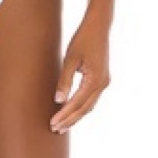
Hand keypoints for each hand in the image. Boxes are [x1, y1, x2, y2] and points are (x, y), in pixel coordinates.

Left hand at [49, 16, 111, 133]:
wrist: (99, 27)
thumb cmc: (82, 40)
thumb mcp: (70, 59)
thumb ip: (64, 80)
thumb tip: (58, 100)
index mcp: (94, 80)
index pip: (77, 104)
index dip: (64, 115)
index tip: (52, 123)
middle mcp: (102, 84)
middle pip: (84, 109)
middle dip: (70, 120)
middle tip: (55, 129)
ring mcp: (104, 82)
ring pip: (89, 106)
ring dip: (76, 116)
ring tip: (62, 125)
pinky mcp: (102, 79)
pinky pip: (91, 99)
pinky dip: (81, 108)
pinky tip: (72, 111)